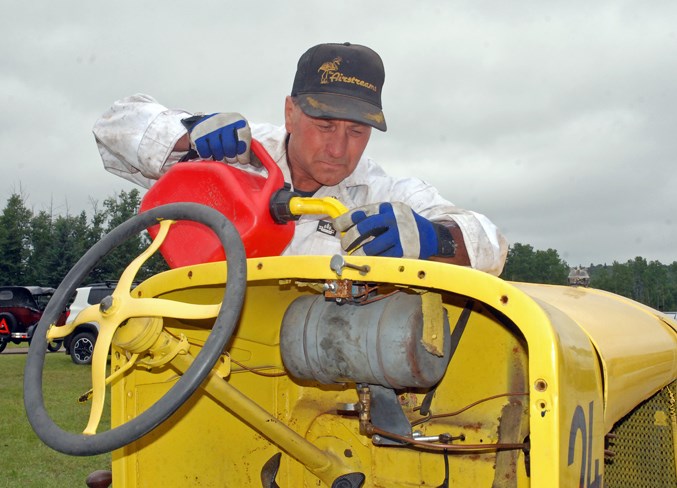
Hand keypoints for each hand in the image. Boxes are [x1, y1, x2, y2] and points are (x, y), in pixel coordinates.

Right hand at [183, 113, 250, 163]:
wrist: (206, 124)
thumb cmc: (228, 133)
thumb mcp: (240, 137)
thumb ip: (250, 150)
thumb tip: (259, 165)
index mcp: (238, 121)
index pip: (244, 137)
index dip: (244, 152)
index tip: (242, 160)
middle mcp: (224, 121)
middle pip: (229, 146)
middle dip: (232, 158)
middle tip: (231, 158)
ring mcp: (210, 126)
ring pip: (217, 150)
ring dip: (221, 158)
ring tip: (222, 156)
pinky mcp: (198, 134)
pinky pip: (205, 152)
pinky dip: (210, 157)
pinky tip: (212, 154)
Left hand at [332, 202, 450, 259]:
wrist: (432, 237)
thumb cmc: (406, 226)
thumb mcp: (392, 215)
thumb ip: (374, 218)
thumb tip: (348, 226)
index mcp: (389, 208)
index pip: (363, 212)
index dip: (347, 219)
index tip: (337, 226)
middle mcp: (395, 219)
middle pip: (366, 227)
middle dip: (351, 237)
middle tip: (344, 245)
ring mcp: (401, 236)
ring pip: (372, 246)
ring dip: (360, 253)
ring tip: (356, 255)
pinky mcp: (404, 252)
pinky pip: (383, 258)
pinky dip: (373, 261)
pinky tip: (368, 262)